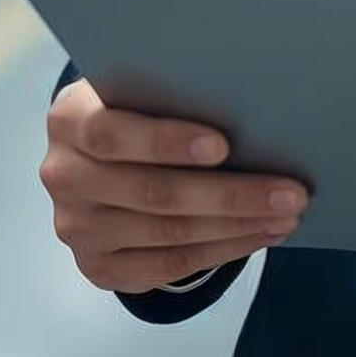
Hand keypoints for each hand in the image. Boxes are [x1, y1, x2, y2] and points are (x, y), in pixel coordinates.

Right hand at [42, 76, 309, 293]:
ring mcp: (77, 228)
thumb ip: (171, 93)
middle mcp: (63, 176)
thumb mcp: (138, 90)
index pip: (113, 133)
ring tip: (287, 215)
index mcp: (69, 119)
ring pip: (169, 233)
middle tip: (292, 192)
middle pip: (154, 193)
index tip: (224, 145)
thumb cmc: (136, 109)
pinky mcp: (99, 267)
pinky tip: (259, 235)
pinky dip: (222, 251)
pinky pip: (169, 265)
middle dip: (232, 194)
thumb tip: (256, 105)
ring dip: (237, 226)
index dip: (166, 141)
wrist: (96, 157)